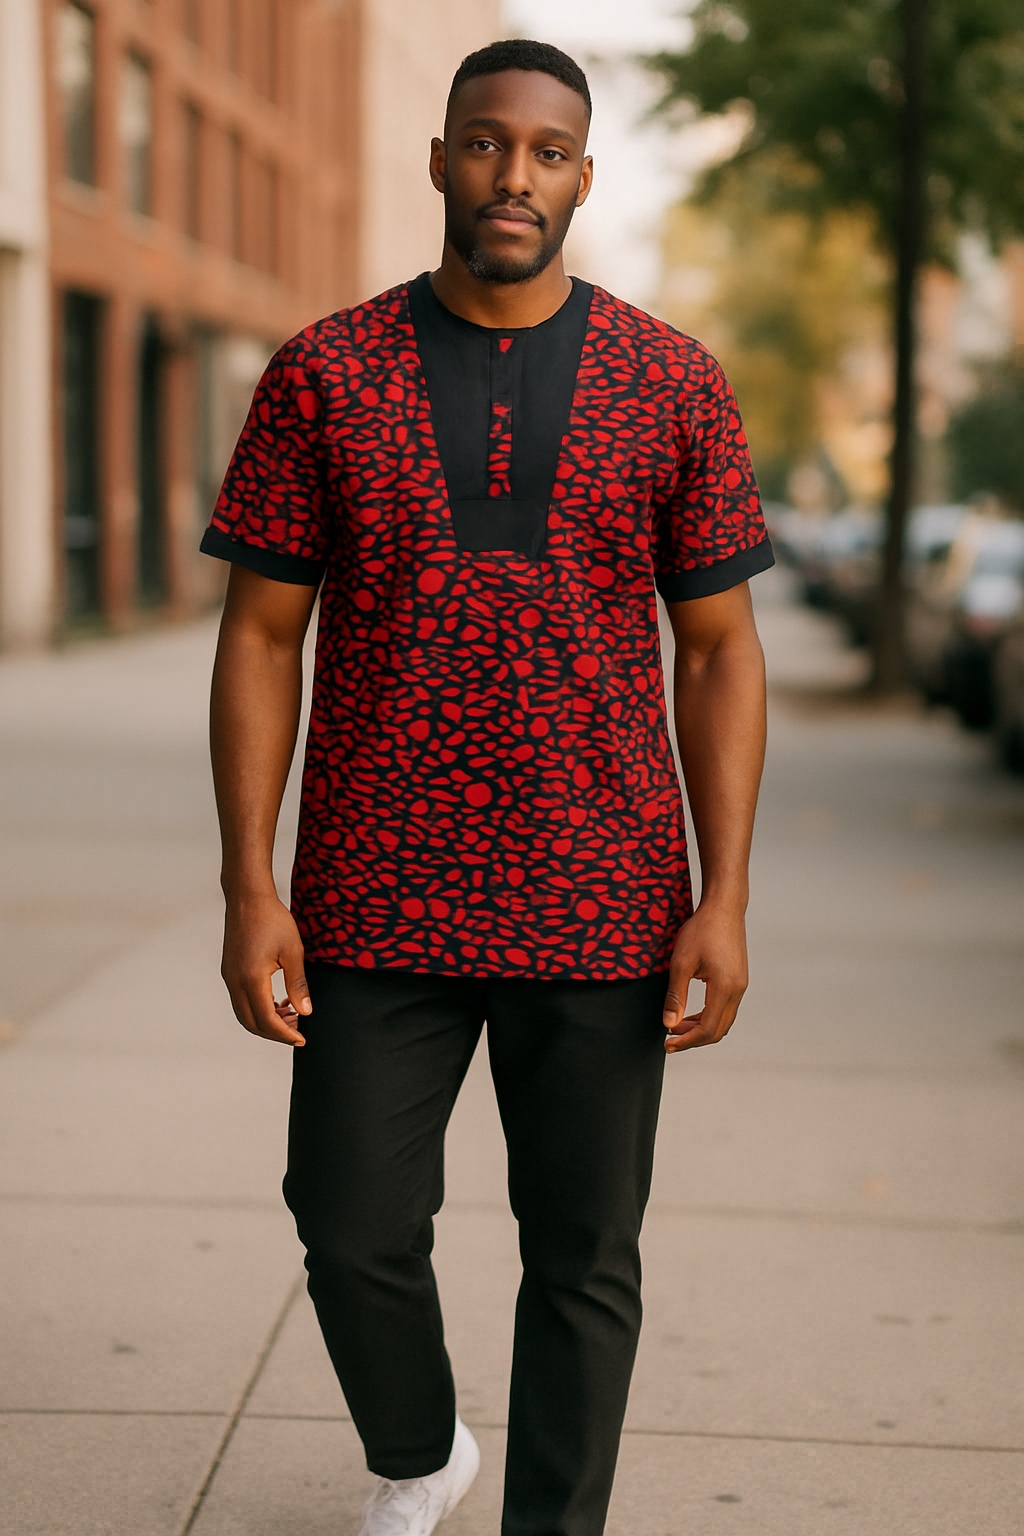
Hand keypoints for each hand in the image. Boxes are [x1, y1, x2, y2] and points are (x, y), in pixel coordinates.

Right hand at [221, 891, 310, 1045]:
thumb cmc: (273, 920)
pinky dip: (258, 1008)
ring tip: (291, 1015)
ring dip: (265, 1021)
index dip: (284, 1034)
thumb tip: (305, 1012)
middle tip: (297, 1030)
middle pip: (252, 1023)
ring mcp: (229, 977)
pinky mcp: (229, 971)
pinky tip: (278, 1001)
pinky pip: (240, 1000)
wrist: (248, 897)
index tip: (301, 1039)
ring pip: (244, 1014)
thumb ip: (298, 984)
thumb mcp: (293, 951)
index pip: (266, 1020)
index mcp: (252, 979)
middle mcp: (235, 981)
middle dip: (275, 1033)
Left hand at [662, 900, 747, 1052]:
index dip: (687, 1041)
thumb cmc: (702, 930)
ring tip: (677, 1026)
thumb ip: (676, 996)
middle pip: (718, 1030)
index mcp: (725, 988)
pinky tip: (691, 1013)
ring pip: (723, 1021)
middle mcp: (737, 991)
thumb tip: (669, 1024)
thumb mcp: (681, 963)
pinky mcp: (738, 980)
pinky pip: (725, 1009)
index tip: (667, 1044)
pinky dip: (708, 1017)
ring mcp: (741, 986)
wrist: (724, 907)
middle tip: (669, 1038)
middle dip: (693, 1039)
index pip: (708, 1029)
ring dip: (700, 1028)